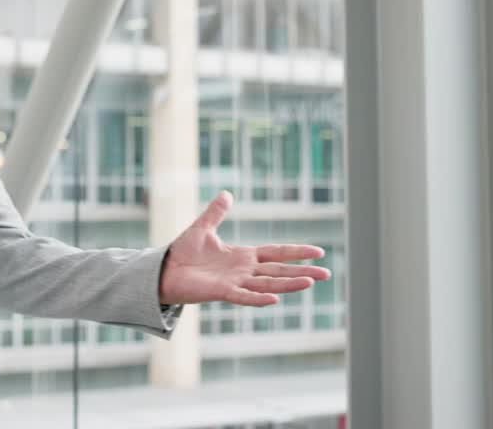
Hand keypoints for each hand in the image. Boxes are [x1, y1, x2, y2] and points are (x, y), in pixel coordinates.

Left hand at [159, 191, 331, 306]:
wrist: (164, 270)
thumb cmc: (183, 252)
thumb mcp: (203, 228)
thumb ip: (216, 212)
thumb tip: (227, 193)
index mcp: (243, 256)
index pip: (276, 253)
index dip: (296, 252)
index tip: (319, 251)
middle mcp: (243, 271)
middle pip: (279, 271)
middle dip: (302, 271)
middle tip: (328, 273)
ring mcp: (234, 282)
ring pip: (267, 284)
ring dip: (288, 284)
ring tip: (310, 282)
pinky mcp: (221, 292)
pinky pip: (243, 296)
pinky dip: (258, 298)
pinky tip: (275, 299)